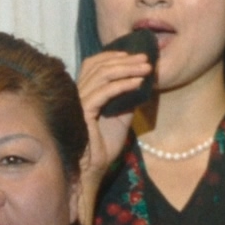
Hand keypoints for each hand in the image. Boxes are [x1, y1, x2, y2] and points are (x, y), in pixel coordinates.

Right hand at [74, 48, 152, 213]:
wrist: (93, 169)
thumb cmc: (103, 146)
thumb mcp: (121, 117)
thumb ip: (126, 99)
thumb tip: (141, 81)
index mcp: (84, 92)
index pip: (93, 64)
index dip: (112, 55)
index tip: (134, 56)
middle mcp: (78, 93)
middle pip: (99, 65)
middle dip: (125, 60)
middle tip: (146, 59)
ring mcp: (79, 101)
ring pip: (102, 75)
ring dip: (127, 69)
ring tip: (147, 68)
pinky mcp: (84, 112)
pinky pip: (105, 92)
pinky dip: (123, 85)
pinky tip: (138, 83)